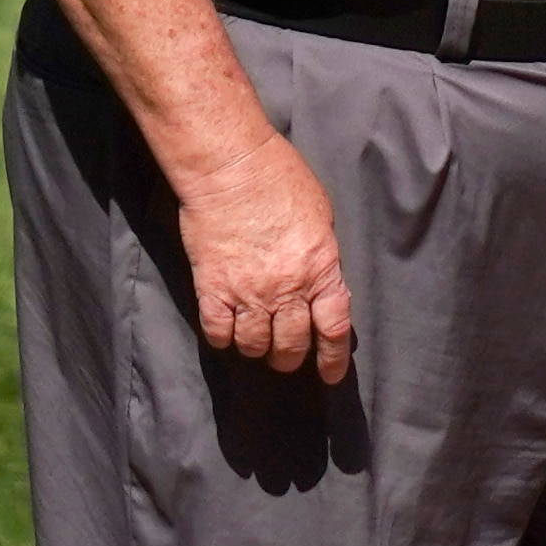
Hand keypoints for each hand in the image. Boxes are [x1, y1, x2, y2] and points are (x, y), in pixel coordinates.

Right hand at [172, 132, 354, 381]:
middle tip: (286, 358)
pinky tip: (226, 334)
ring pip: (254, 344)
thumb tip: (319, 281)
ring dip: (258, 350)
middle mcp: (287, 290)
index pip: (333, 330)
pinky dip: (223, 339)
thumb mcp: (321, 220)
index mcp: (321, 271)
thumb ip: (321, 257)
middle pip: (291, 344)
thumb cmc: (283, 181)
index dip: (332, 359)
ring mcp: (248, 292)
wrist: (232, 169)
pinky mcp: (212, 288)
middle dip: (291, 358)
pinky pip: (217, 331)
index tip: (329, 376)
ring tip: (257, 345)